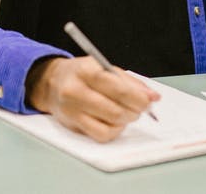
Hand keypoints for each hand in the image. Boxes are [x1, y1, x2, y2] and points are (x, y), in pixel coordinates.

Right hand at [25, 57, 159, 142]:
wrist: (52, 83)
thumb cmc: (83, 74)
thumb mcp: (104, 68)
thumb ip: (130, 82)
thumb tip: (153, 97)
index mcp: (85, 71)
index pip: (115, 86)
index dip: (136, 97)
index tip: (148, 101)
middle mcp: (75, 91)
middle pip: (113, 110)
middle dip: (134, 112)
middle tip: (140, 108)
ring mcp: (72, 110)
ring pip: (109, 125)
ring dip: (125, 121)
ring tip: (126, 112)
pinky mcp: (73, 125)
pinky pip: (101, 135)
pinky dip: (114, 130)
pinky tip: (114, 122)